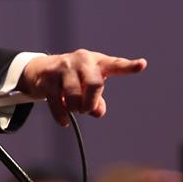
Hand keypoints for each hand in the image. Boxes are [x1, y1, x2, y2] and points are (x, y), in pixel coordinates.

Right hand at [19, 49, 146, 125]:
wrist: (40, 70)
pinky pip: (57, 102)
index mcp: (96, 62)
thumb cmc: (73, 78)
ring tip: (73, 109)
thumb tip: (98, 112)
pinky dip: (62, 116)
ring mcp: (63, 68)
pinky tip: (64, 121)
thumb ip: (98, 100)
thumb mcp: (88, 87)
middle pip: (94, 84)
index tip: (142, 65)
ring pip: (74, 95)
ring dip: (75, 108)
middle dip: (91, 103)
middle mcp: (81, 60)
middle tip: (86, 109)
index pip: (115, 64)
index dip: (129, 66)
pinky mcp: (47, 78)